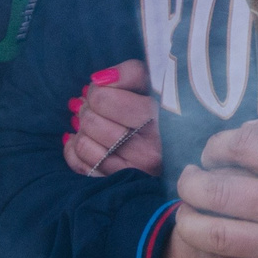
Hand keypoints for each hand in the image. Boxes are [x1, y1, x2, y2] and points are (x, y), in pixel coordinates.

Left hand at [64, 61, 160, 175]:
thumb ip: (131, 74)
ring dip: (82, 129)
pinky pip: (79, 164)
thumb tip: (99, 79)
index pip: (103, 99)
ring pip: (83, 143)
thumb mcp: (156, 85)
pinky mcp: (118, 184)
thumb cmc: (165, 113)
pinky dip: (75, 148)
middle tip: (96, 106)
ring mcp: (132, 172)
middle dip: (88, 108)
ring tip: (94, 123)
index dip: (96, 90)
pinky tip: (86, 140)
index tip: (104, 89)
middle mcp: (148, 152)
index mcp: (161, 122)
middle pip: (90, 121)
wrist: (183, 153)